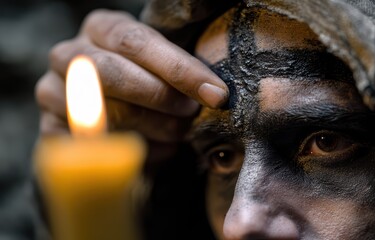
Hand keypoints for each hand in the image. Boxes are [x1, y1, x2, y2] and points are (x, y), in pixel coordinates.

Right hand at [35, 9, 227, 162]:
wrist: (111, 114)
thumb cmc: (146, 84)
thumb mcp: (162, 67)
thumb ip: (179, 72)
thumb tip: (215, 94)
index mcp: (102, 28)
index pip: (137, 42)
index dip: (180, 69)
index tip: (215, 94)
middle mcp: (70, 54)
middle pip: (112, 73)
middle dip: (160, 97)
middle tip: (190, 113)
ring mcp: (53, 91)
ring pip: (103, 111)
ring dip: (151, 127)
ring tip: (177, 133)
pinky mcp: (51, 129)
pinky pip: (92, 145)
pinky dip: (130, 152)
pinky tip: (154, 150)